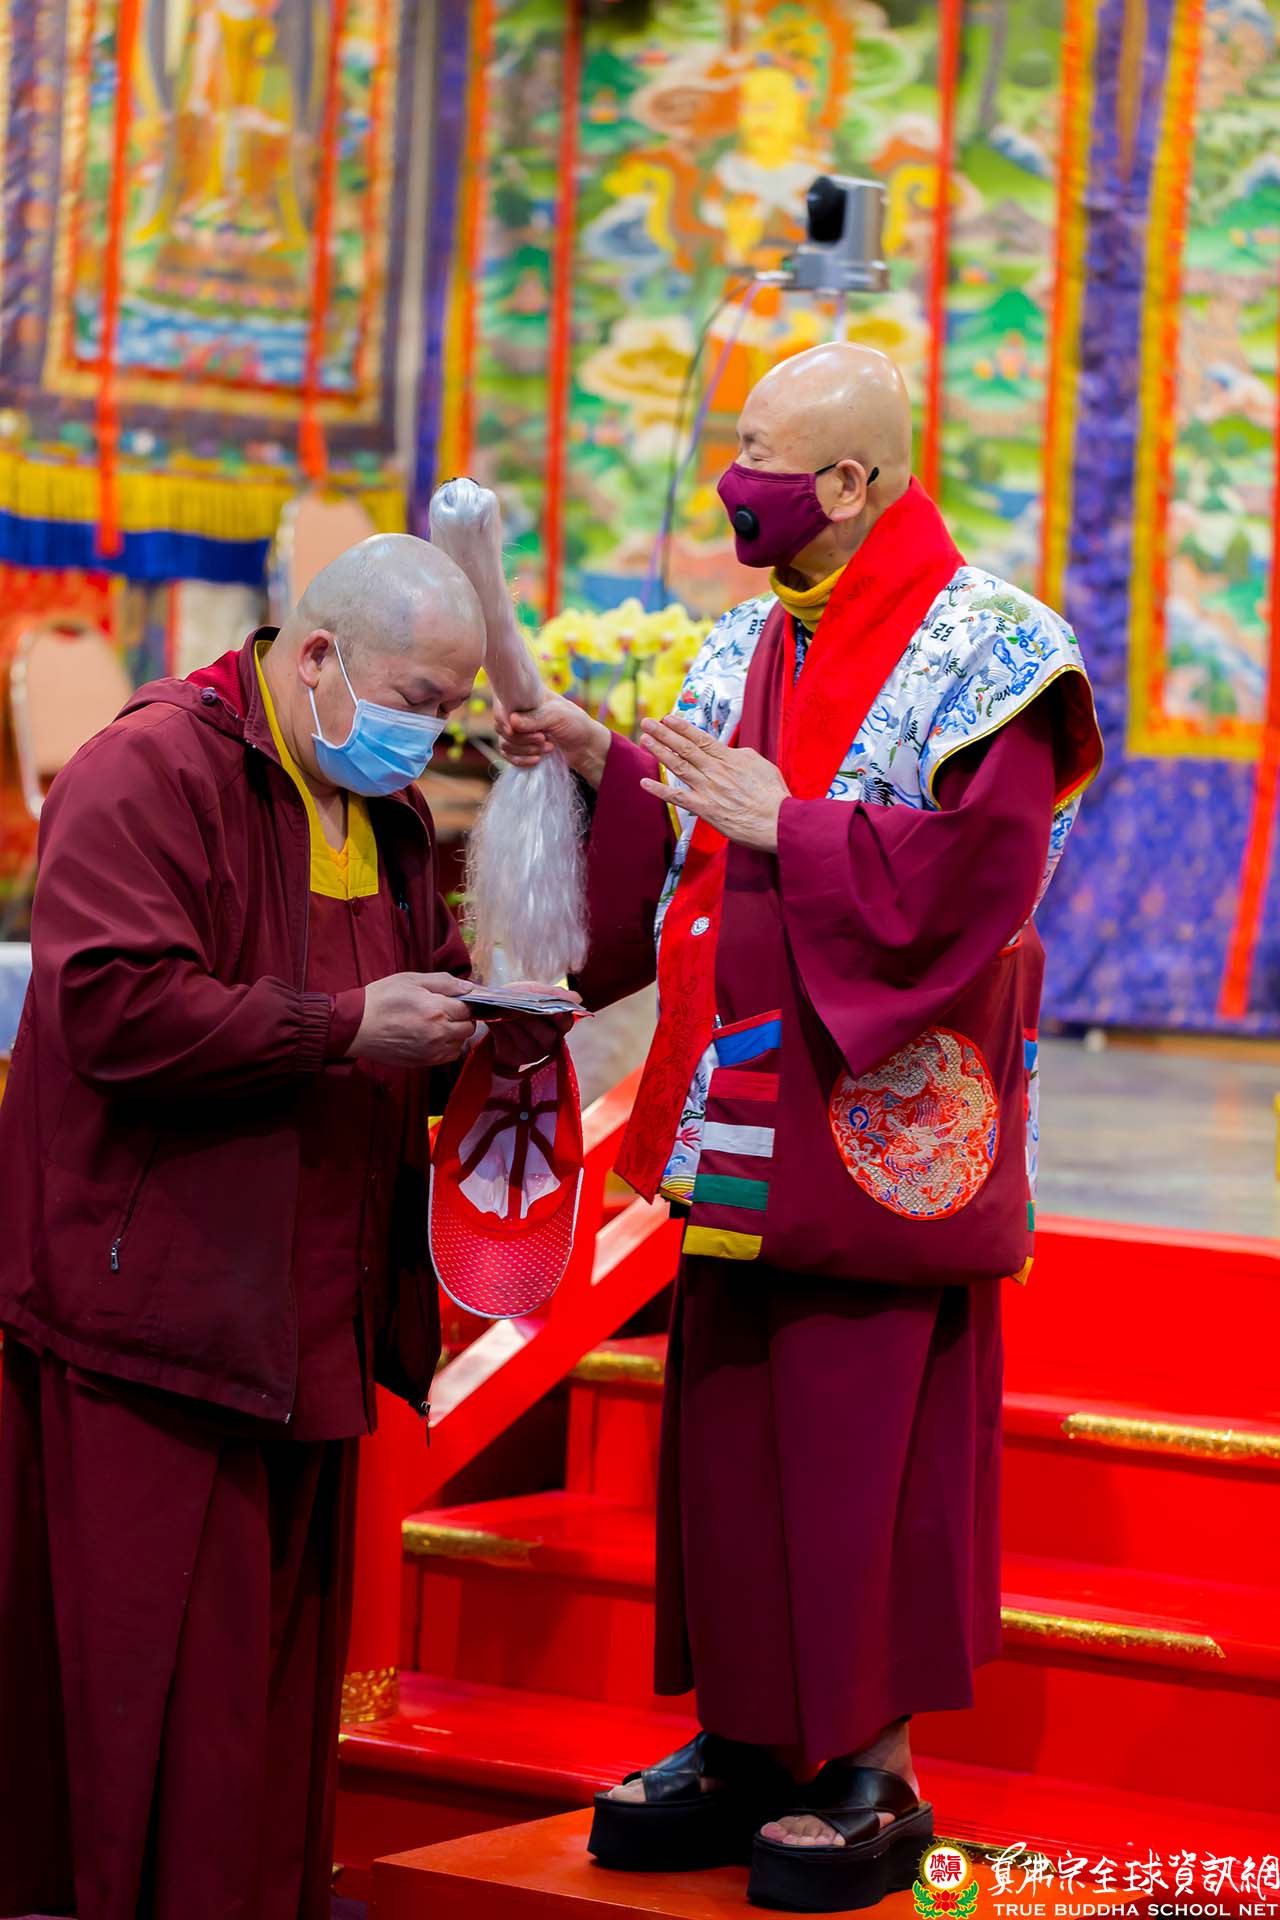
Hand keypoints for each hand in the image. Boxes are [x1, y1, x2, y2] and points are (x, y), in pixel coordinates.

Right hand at [346, 973, 476, 1066]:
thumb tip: (469, 987)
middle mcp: (439, 1033)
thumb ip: (443, 982)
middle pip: (468, 1027)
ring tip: (437, 1024)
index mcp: (436, 1009)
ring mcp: (432, 1050)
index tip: (453, 999)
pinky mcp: (424, 1062)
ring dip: (456, 1033)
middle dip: (462, 1017)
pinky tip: (433, 1037)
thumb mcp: (411, 980)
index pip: (468, 1007)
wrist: (356, 1027)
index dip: (463, 1001)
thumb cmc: (381, 999)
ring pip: (461, 1043)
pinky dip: (447, 1047)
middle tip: (445, 1010)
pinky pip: (449, 1056)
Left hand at [484, 981, 581, 1074]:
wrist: (495, 1010)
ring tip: (506, 1008)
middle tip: (520, 1007)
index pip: (566, 1024)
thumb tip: (577, 998)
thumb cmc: (521, 1000)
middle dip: (532, 1019)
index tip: (553, 1009)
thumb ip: (553, 993)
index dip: (560, 1017)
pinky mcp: (513, 1056)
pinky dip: (501, 1028)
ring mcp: (531, 1053)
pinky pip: (508, 1042)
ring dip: (514, 1021)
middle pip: (546, 1035)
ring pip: (525, 1038)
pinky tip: (497, 1018)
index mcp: (559, 1026)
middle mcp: (549, 1043)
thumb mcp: (535, 991)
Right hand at [496, 694, 610, 788]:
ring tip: (549, 748)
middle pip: (502, 727)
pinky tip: (537, 760)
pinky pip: (509, 756)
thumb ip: (536, 717)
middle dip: (522, 738)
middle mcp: (518, 713)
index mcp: (526, 697)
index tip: (512, 730)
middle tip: (544, 739)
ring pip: (505, 743)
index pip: (502, 704)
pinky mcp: (521, 748)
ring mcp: (518, 731)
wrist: (585, 747)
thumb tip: (512, 721)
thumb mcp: (558, 716)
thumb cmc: (575, 724)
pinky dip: (521, 760)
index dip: (503, 718)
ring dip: (525, 750)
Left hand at [639, 714, 790, 851]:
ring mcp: (708, 789)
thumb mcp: (761, 765)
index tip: (668, 718)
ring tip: (644, 740)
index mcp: (730, 758)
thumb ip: (741, 756)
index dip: (682, 727)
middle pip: (685, 748)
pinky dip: (659, 790)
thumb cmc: (773, 795)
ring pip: (678, 766)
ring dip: (659, 752)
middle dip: (664, 733)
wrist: (778, 820)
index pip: (701, 738)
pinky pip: (677, 797)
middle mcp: (716, 770)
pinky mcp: (705, 808)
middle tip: (647, 723)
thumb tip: (730, 753)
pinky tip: (645, 783)